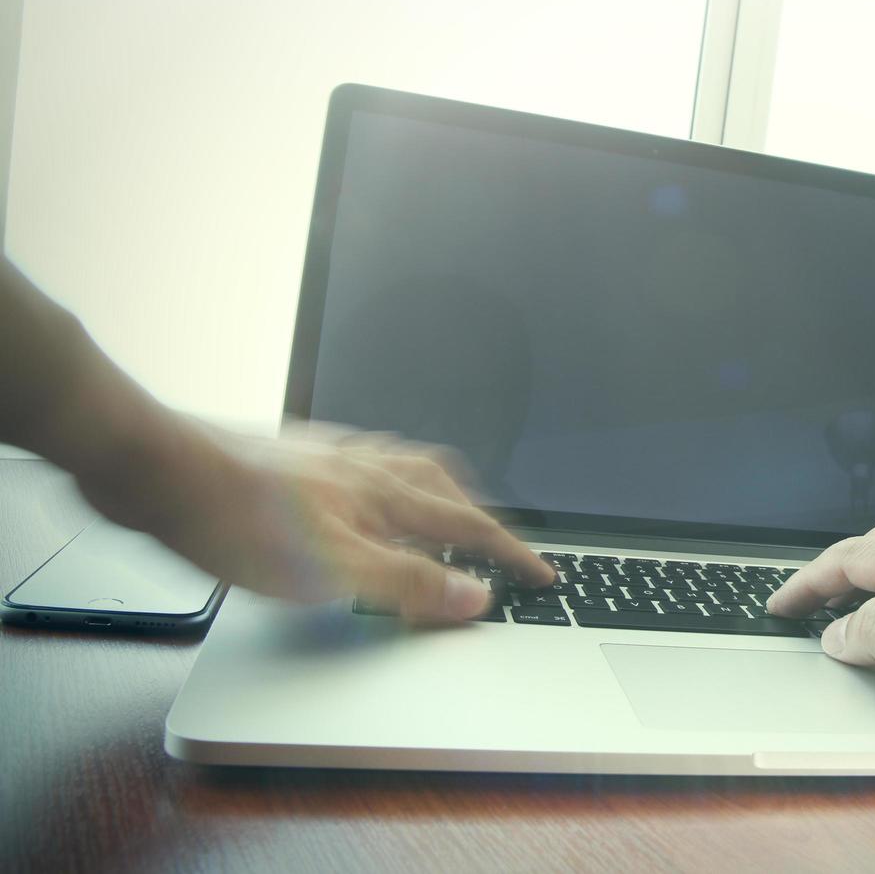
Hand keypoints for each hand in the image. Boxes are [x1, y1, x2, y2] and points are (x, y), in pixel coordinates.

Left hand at [78, 420, 554, 620]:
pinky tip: (355, 501)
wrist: (154, 467)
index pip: (468, 525)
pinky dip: (382, 485)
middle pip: (444, 484)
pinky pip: (361, 466)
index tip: (542, 574)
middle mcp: (365, 466)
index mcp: (385, 494)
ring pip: (402, 470)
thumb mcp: (332, 570)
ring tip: (438, 515)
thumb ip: (408, 582)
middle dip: (478, 514)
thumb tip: (476, 594)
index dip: (509, 554)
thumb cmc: (235, 519)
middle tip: (496, 541)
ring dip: (433, 495)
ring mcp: (328, 458)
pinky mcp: (291, 459)